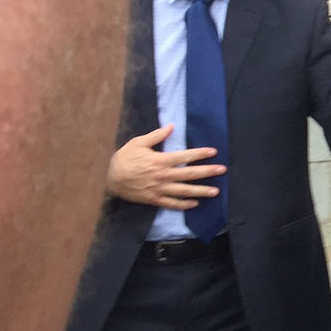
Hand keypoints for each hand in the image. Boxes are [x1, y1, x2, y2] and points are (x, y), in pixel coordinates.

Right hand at [106, 125, 225, 208]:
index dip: (200, 154)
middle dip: (207, 172)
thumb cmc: (124, 158)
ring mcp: (159, 189)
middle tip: (222, 170)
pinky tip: (195, 204)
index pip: (185, 156)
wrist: (108, 178)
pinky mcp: (153, 199)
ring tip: (215, 191)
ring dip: (201, 191)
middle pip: (189, 174)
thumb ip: (156, 136)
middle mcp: (162, 175)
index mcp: (160, 160)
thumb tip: (171, 126)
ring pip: (184, 191)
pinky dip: (184, 205)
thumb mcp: (138, 143)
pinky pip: (171, 204)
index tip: (214, 152)